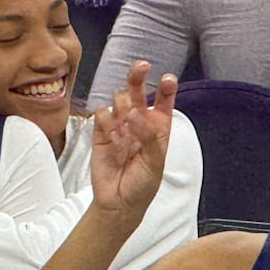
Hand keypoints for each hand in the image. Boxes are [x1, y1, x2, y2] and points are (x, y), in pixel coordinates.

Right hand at [90, 61, 175, 228]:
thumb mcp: (156, 161)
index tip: (168, 79)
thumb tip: (135, 113)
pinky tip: (113, 136)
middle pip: (137, 91)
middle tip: (141, 66)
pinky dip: (107, 120)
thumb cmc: (143, 183)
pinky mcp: (101, 132)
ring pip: (119, 99)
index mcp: (158, 126)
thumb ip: (149, 135)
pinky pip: (102, 115)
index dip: (166, 87)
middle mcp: (138, 122)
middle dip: (138, 76)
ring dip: (123, 102)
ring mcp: (119, 125)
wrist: (119, 202)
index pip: (163, 100)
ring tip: (126, 120)